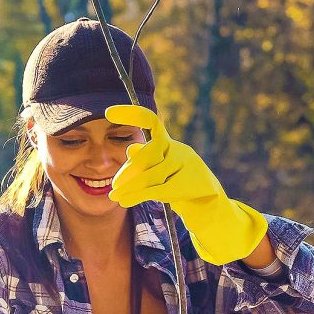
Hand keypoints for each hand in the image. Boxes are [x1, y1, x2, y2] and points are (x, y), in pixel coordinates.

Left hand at [104, 105, 268, 264]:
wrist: (206, 201)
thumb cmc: (178, 182)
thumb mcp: (161, 169)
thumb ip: (146, 159)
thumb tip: (130, 149)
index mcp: (169, 143)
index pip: (150, 121)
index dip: (130, 114)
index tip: (107, 112)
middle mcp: (177, 149)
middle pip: (148, 154)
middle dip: (128, 170)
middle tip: (113, 185)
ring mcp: (184, 166)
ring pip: (150, 175)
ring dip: (129, 187)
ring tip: (114, 196)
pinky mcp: (184, 185)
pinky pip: (155, 189)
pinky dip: (136, 196)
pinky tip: (124, 201)